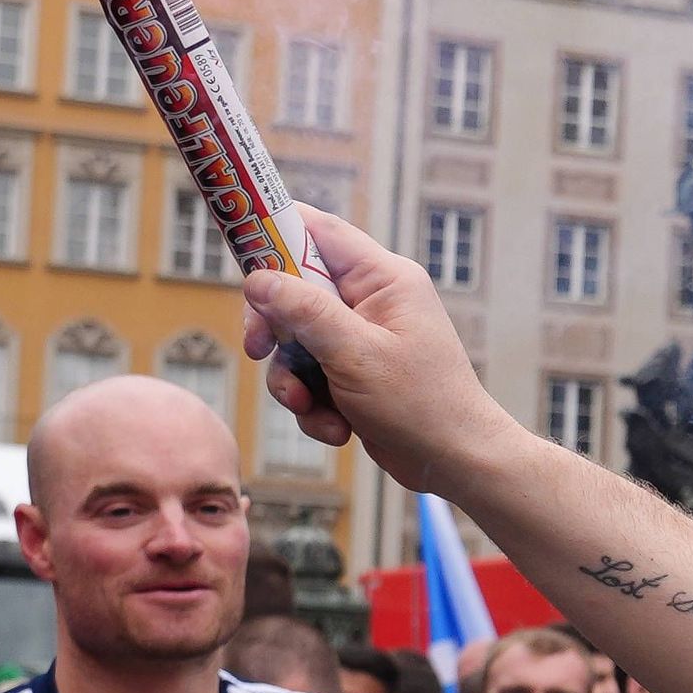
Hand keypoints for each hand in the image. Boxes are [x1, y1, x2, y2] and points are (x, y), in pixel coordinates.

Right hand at [244, 207, 513, 490]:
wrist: (455, 462)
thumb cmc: (422, 404)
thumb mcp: (355, 353)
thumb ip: (305, 312)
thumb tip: (258, 279)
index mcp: (383, 278)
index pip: (319, 231)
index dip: (273, 230)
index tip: (237, 245)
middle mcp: (372, 301)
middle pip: (295, 290)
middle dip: (274, 328)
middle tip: (259, 349)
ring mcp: (362, 337)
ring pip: (297, 341)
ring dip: (293, 379)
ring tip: (311, 406)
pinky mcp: (354, 373)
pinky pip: (311, 376)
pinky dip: (313, 404)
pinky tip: (336, 428)